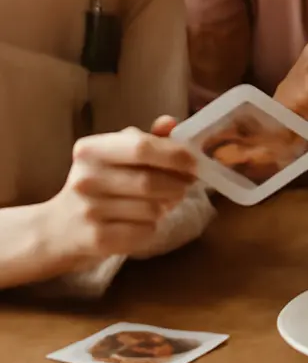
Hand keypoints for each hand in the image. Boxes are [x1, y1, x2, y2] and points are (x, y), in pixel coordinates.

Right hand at [43, 116, 196, 268]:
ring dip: (167, 206)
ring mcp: (90, 211)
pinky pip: (146, 231)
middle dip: (178, 184)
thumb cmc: (98, 184)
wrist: (58, 228)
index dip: (175, 155)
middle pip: (151, 181)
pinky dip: (153, 226)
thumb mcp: (114, 155)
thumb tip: (170, 123)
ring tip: (160, 203)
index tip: (194, 162)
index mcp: (92, 150)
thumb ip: (145, 139)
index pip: (142, 147)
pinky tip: (142, 221)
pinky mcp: (97, 240)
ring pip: (153, 209)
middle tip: (186, 185)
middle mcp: (86, 179)